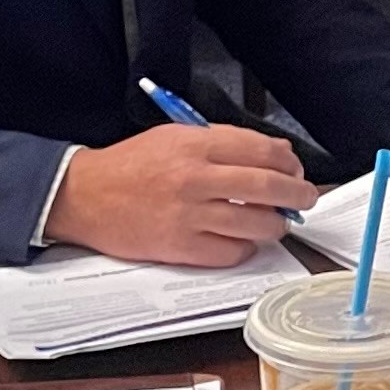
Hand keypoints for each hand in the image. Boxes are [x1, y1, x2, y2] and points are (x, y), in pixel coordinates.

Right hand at [46, 123, 315, 264]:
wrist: (85, 196)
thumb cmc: (131, 165)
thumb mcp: (174, 136)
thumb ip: (221, 143)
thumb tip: (272, 157)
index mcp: (196, 144)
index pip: (263, 150)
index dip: (289, 163)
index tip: (295, 170)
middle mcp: (196, 178)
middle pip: (269, 188)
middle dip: (299, 195)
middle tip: (304, 199)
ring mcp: (189, 216)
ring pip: (257, 225)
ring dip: (277, 225)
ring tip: (275, 223)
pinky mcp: (181, 248)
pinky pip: (232, 253)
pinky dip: (245, 248)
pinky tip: (242, 241)